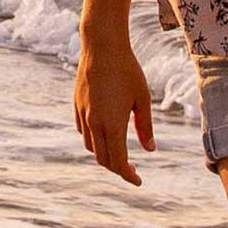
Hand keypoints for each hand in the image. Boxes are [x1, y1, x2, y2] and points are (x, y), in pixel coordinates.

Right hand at [73, 21, 153, 185]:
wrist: (101, 46)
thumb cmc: (127, 70)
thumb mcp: (143, 98)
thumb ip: (145, 126)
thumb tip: (150, 150)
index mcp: (112, 124)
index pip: (118, 162)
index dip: (128, 175)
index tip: (138, 181)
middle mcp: (94, 123)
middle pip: (103, 159)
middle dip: (118, 168)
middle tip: (133, 170)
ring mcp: (83, 114)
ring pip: (91, 147)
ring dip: (105, 155)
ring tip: (120, 152)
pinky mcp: (77, 106)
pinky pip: (84, 132)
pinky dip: (94, 140)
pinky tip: (105, 134)